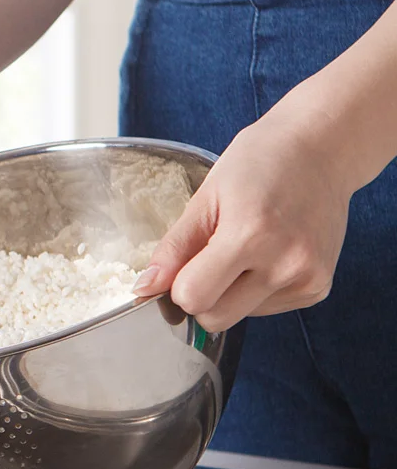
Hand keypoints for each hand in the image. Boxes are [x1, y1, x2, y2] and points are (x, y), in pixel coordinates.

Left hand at [133, 101, 353, 331]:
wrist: (322, 149)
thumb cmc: (261, 162)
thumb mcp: (206, 197)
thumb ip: (174, 248)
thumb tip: (145, 288)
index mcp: (251, 235)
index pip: (193, 297)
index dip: (178, 286)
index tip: (183, 264)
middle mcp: (285, 263)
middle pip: (215, 319)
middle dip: (201, 296)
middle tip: (208, 258)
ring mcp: (306, 279)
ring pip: (239, 317)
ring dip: (230, 293)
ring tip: (245, 248)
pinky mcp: (318, 288)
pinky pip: (266, 309)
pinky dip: (256, 290)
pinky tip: (267, 254)